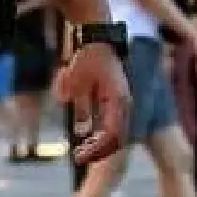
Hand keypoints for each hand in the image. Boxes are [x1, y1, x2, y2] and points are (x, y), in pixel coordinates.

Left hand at [54, 42, 128, 165]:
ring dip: (100, 145)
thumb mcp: (77, 74)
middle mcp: (123, 105)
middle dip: (98, 150)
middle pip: (116, 138)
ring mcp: (121, 104)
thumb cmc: (88, 56)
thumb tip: (73, 116)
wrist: (100, 40)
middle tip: (78, 156)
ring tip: (82, 152)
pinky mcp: (116, 102)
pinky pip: (112, 125)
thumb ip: (74, 94)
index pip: (111, 135)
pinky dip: (101, 135)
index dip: (96, 148)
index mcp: (118, 100)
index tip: (79, 155)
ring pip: (116, 134)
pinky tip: (87, 137)